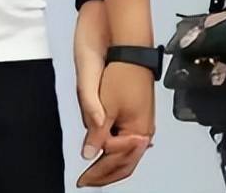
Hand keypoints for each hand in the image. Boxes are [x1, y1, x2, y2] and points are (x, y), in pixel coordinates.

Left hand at [74, 1, 154, 186]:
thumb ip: (96, 134)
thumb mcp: (105, 107)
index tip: (82, 179)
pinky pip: (127, 138)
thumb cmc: (121, 73)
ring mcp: (141, 121)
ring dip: (111, 162)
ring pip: (126, 152)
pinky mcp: (136, 112)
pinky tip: (107, 148)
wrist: (130, 46)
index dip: (99, 173)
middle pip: (125, 162)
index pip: (117, 163)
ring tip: (94, 170)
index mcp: (139, 132)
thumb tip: (89, 155)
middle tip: (87, 181)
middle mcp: (143, 130)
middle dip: (106, 173)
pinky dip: (116, 148)